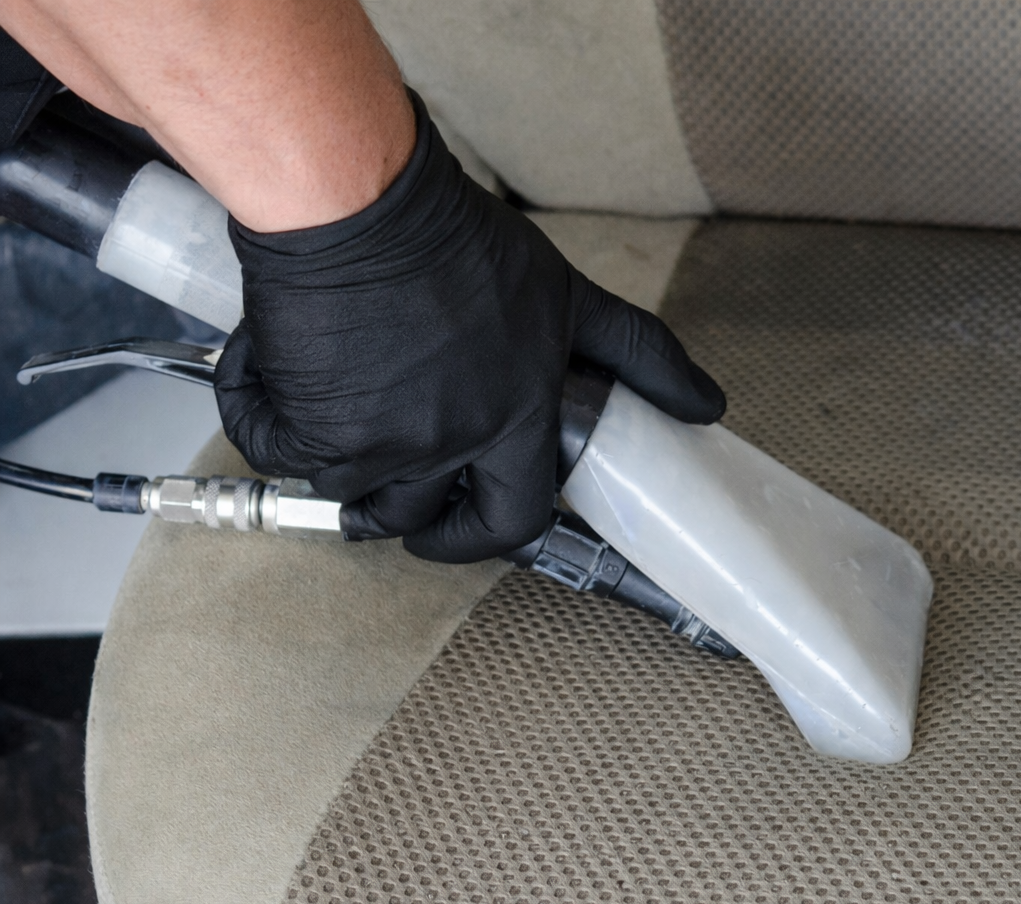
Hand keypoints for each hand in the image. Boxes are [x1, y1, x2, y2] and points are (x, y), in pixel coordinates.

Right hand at [214, 92, 724, 562]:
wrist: (359, 202)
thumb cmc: (458, 243)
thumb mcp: (570, 298)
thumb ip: (642, 357)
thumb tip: (706, 404)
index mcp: (513, 424)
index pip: (512, 524)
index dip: (483, 538)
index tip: (463, 529)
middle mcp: (445, 445)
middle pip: (415, 518)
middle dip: (401, 505)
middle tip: (389, 472)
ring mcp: (373, 443)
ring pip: (346, 489)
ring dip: (338, 456)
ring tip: (337, 404)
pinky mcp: (306, 424)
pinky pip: (276, 449)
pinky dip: (268, 416)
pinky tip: (280, 376)